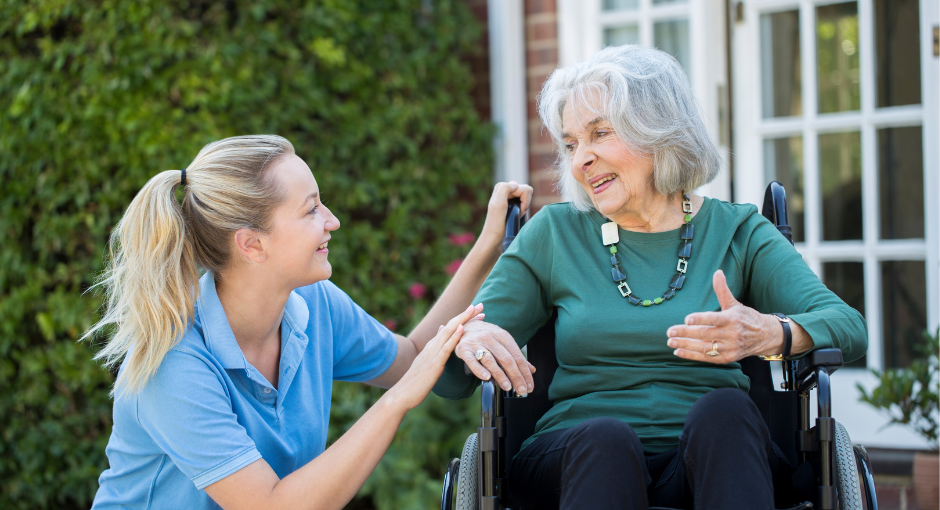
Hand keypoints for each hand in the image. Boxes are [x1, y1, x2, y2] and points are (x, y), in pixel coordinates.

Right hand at [388, 304, 482, 410]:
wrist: (402, 394)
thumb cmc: (416, 383)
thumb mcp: (427, 363)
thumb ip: (434, 349)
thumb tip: (440, 333)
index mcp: (432, 346)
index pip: (449, 328)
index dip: (463, 318)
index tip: (476, 312)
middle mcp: (432, 346)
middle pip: (451, 325)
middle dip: (466, 314)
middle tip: (480, 305)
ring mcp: (432, 353)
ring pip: (449, 332)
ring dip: (462, 319)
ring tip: (474, 310)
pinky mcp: (434, 364)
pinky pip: (446, 348)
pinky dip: (454, 337)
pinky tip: (462, 328)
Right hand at [455, 320, 534, 395]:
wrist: (464, 324)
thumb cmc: (486, 335)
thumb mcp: (502, 341)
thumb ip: (515, 355)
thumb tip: (531, 370)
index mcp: (503, 335)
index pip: (517, 356)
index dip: (524, 372)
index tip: (529, 386)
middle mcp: (490, 338)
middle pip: (506, 359)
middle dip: (516, 376)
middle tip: (521, 390)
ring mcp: (476, 343)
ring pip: (490, 361)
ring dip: (500, 375)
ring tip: (508, 387)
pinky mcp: (464, 349)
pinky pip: (472, 361)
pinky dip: (479, 370)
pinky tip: (486, 378)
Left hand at [480, 181, 533, 244]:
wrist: (494, 240)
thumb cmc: (496, 224)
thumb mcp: (498, 204)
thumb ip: (505, 189)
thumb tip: (516, 184)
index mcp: (501, 187)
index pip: (525, 189)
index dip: (524, 201)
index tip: (516, 211)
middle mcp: (505, 191)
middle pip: (527, 191)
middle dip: (525, 203)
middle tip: (516, 213)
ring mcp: (509, 198)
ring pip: (527, 198)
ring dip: (524, 208)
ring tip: (515, 216)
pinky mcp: (513, 206)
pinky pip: (525, 203)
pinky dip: (523, 210)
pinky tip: (516, 216)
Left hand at [666, 270, 782, 363]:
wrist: (765, 336)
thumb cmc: (746, 318)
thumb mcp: (734, 304)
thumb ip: (722, 290)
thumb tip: (717, 272)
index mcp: (732, 319)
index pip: (714, 319)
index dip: (700, 319)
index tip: (687, 319)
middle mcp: (731, 334)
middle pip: (705, 334)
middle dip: (686, 333)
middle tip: (669, 331)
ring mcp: (730, 348)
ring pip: (704, 347)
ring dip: (685, 345)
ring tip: (671, 342)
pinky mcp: (728, 358)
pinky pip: (707, 357)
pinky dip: (692, 356)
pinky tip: (678, 352)